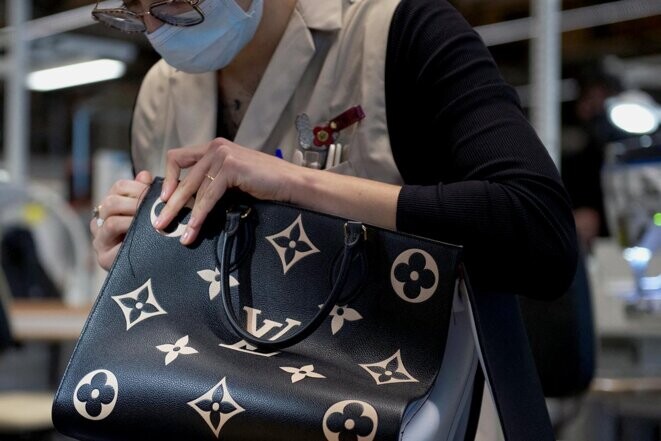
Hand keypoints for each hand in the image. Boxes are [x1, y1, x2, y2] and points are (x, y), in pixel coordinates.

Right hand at [91, 171, 153, 269]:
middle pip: (111, 202)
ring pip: (111, 221)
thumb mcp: (151, 213)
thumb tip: (145, 175)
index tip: (154, 191)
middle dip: (135, 202)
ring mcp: (100, 240)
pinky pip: (114, 244)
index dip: (137, 186)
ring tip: (152, 221)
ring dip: (133, 218)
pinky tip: (145, 235)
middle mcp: (100, 222)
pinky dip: (130, 237)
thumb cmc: (152, 237)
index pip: (118, 187)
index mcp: (111, 207)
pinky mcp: (104, 258)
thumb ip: (147, 194)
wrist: (152, 271)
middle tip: (154, 206)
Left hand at [155, 138, 303, 244]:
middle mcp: (216, 147)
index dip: (169, 179)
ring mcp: (223, 154)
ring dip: (183, 214)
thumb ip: (215, 181)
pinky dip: (200, 213)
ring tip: (179, 234)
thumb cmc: (267, 184)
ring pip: (194, 188)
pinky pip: (208, 194)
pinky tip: (195, 227)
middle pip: (182, 177)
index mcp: (214, 147)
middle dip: (169, 203)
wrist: (292, 183)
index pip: (178, 157)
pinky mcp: (231, 166)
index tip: (165, 199)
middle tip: (158, 223)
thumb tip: (191, 202)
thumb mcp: (235, 179)